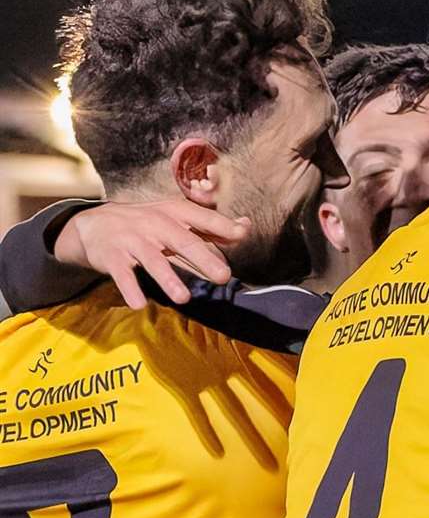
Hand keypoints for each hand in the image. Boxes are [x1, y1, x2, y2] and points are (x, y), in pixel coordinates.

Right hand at [52, 199, 249, 308]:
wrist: (95, 223)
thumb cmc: (147, 224)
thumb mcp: (177, 219)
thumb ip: (211, 226)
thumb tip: (245, 227)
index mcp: (175, 212)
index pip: (202, 217)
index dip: (221, 225)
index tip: (241, 234)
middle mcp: (154, 224)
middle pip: (182, 241)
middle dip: (203, 258)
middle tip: (223, 276)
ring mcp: (132, 240)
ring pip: (152, 260)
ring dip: (168, 279)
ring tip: (184, 298)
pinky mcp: (112, 257)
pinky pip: (122, 275)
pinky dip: (130, 289)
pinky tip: (139, 305)